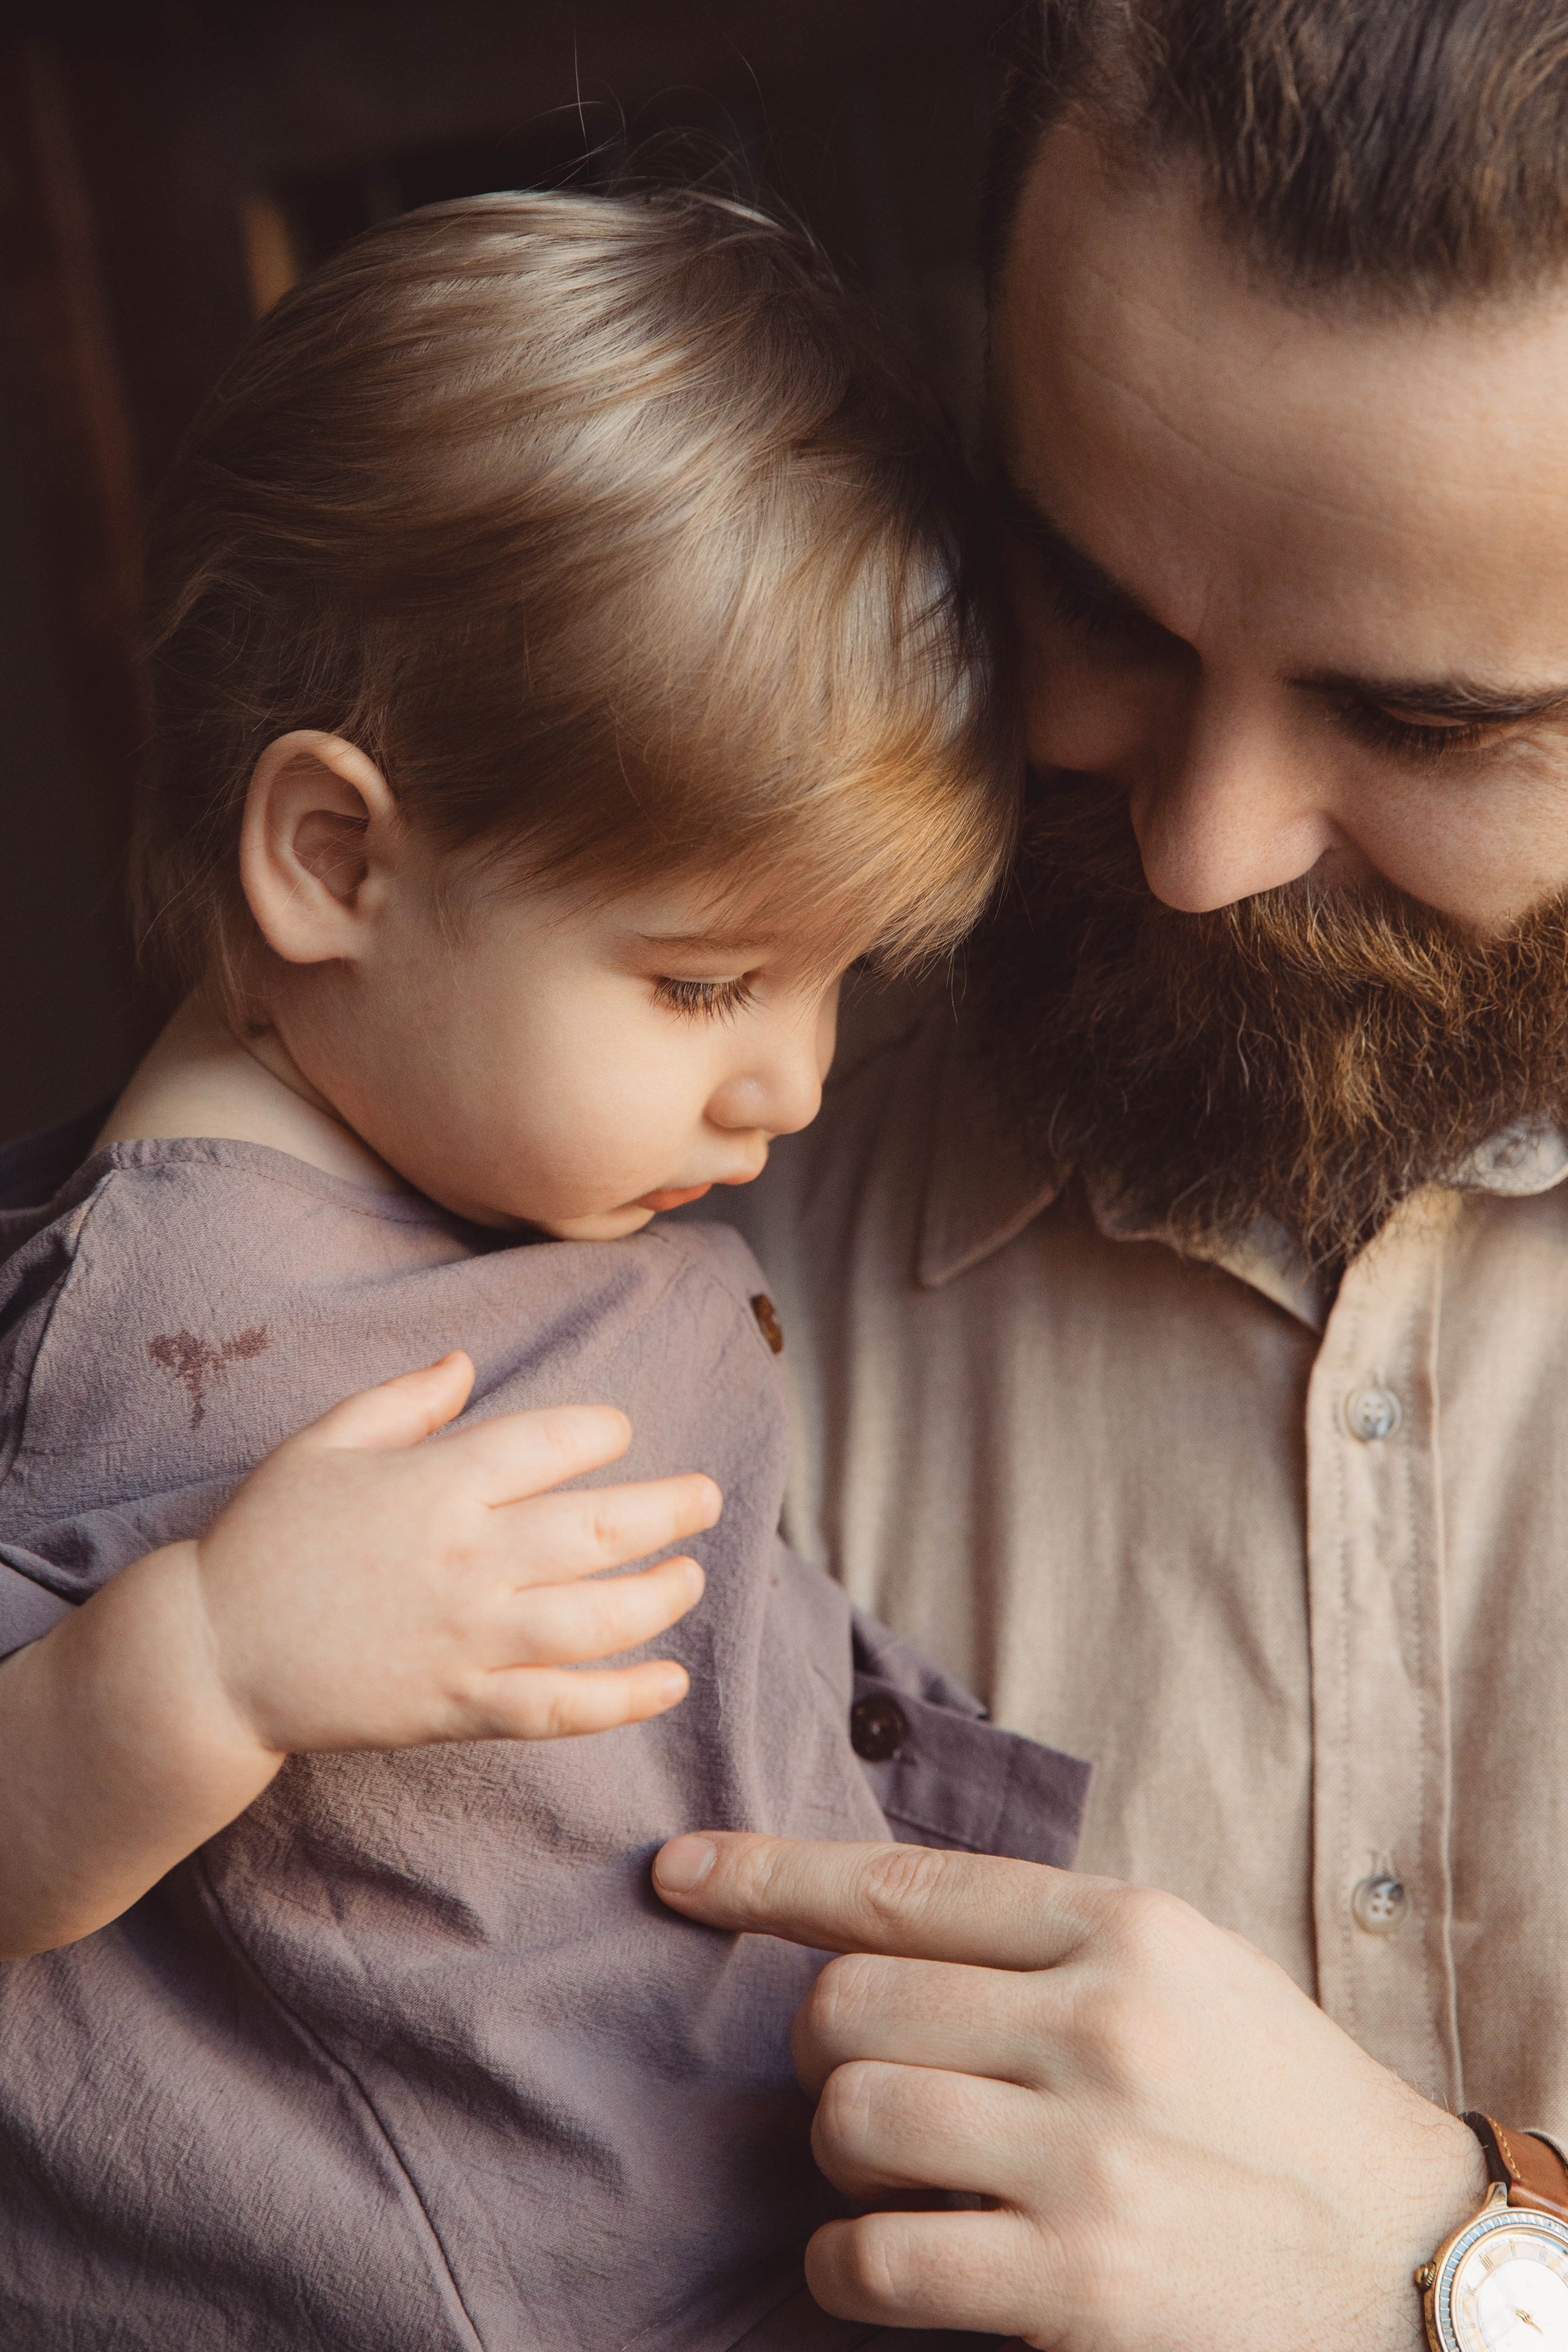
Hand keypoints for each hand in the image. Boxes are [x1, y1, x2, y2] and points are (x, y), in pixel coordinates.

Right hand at [187, 1349, 713, 1755]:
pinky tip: (670, 1681)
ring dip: (660, 1595)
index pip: (552, 1442)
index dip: (600, 1430)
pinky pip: (560, 1706)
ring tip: (691, 1575)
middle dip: (668, 1508)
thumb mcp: (322, 1444)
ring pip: (597, 1618)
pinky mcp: (459, 1705)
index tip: (618, 1431)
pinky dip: (624, 1699)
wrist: (212, 1655)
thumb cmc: (265, 1539)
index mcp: (437, 1482)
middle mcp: (468, 1557)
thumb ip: (402, 1400)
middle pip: (598, 1528)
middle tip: (708, 1497)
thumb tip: (465, 1363)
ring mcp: (468, 1637)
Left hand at [652, 1834, 1486, 2350]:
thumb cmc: (1272, 2102)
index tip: (681, 1872)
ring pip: (847, 2121)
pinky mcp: (1074, 2287)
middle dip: (821, 2047)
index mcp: (1126, 1928)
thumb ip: (1042, 1939)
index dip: (767, 1876)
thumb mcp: (1182, 1969)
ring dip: (837, 2156)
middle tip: (863, 2082)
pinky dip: (850, 2264)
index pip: (901, 1884)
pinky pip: (875, 2258)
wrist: (1402, 2257)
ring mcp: (1087, 2160)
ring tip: (898, 2174)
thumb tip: (868, 1925)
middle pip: (849, 2005)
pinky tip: (890, 2263)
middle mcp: (1100, 2025)